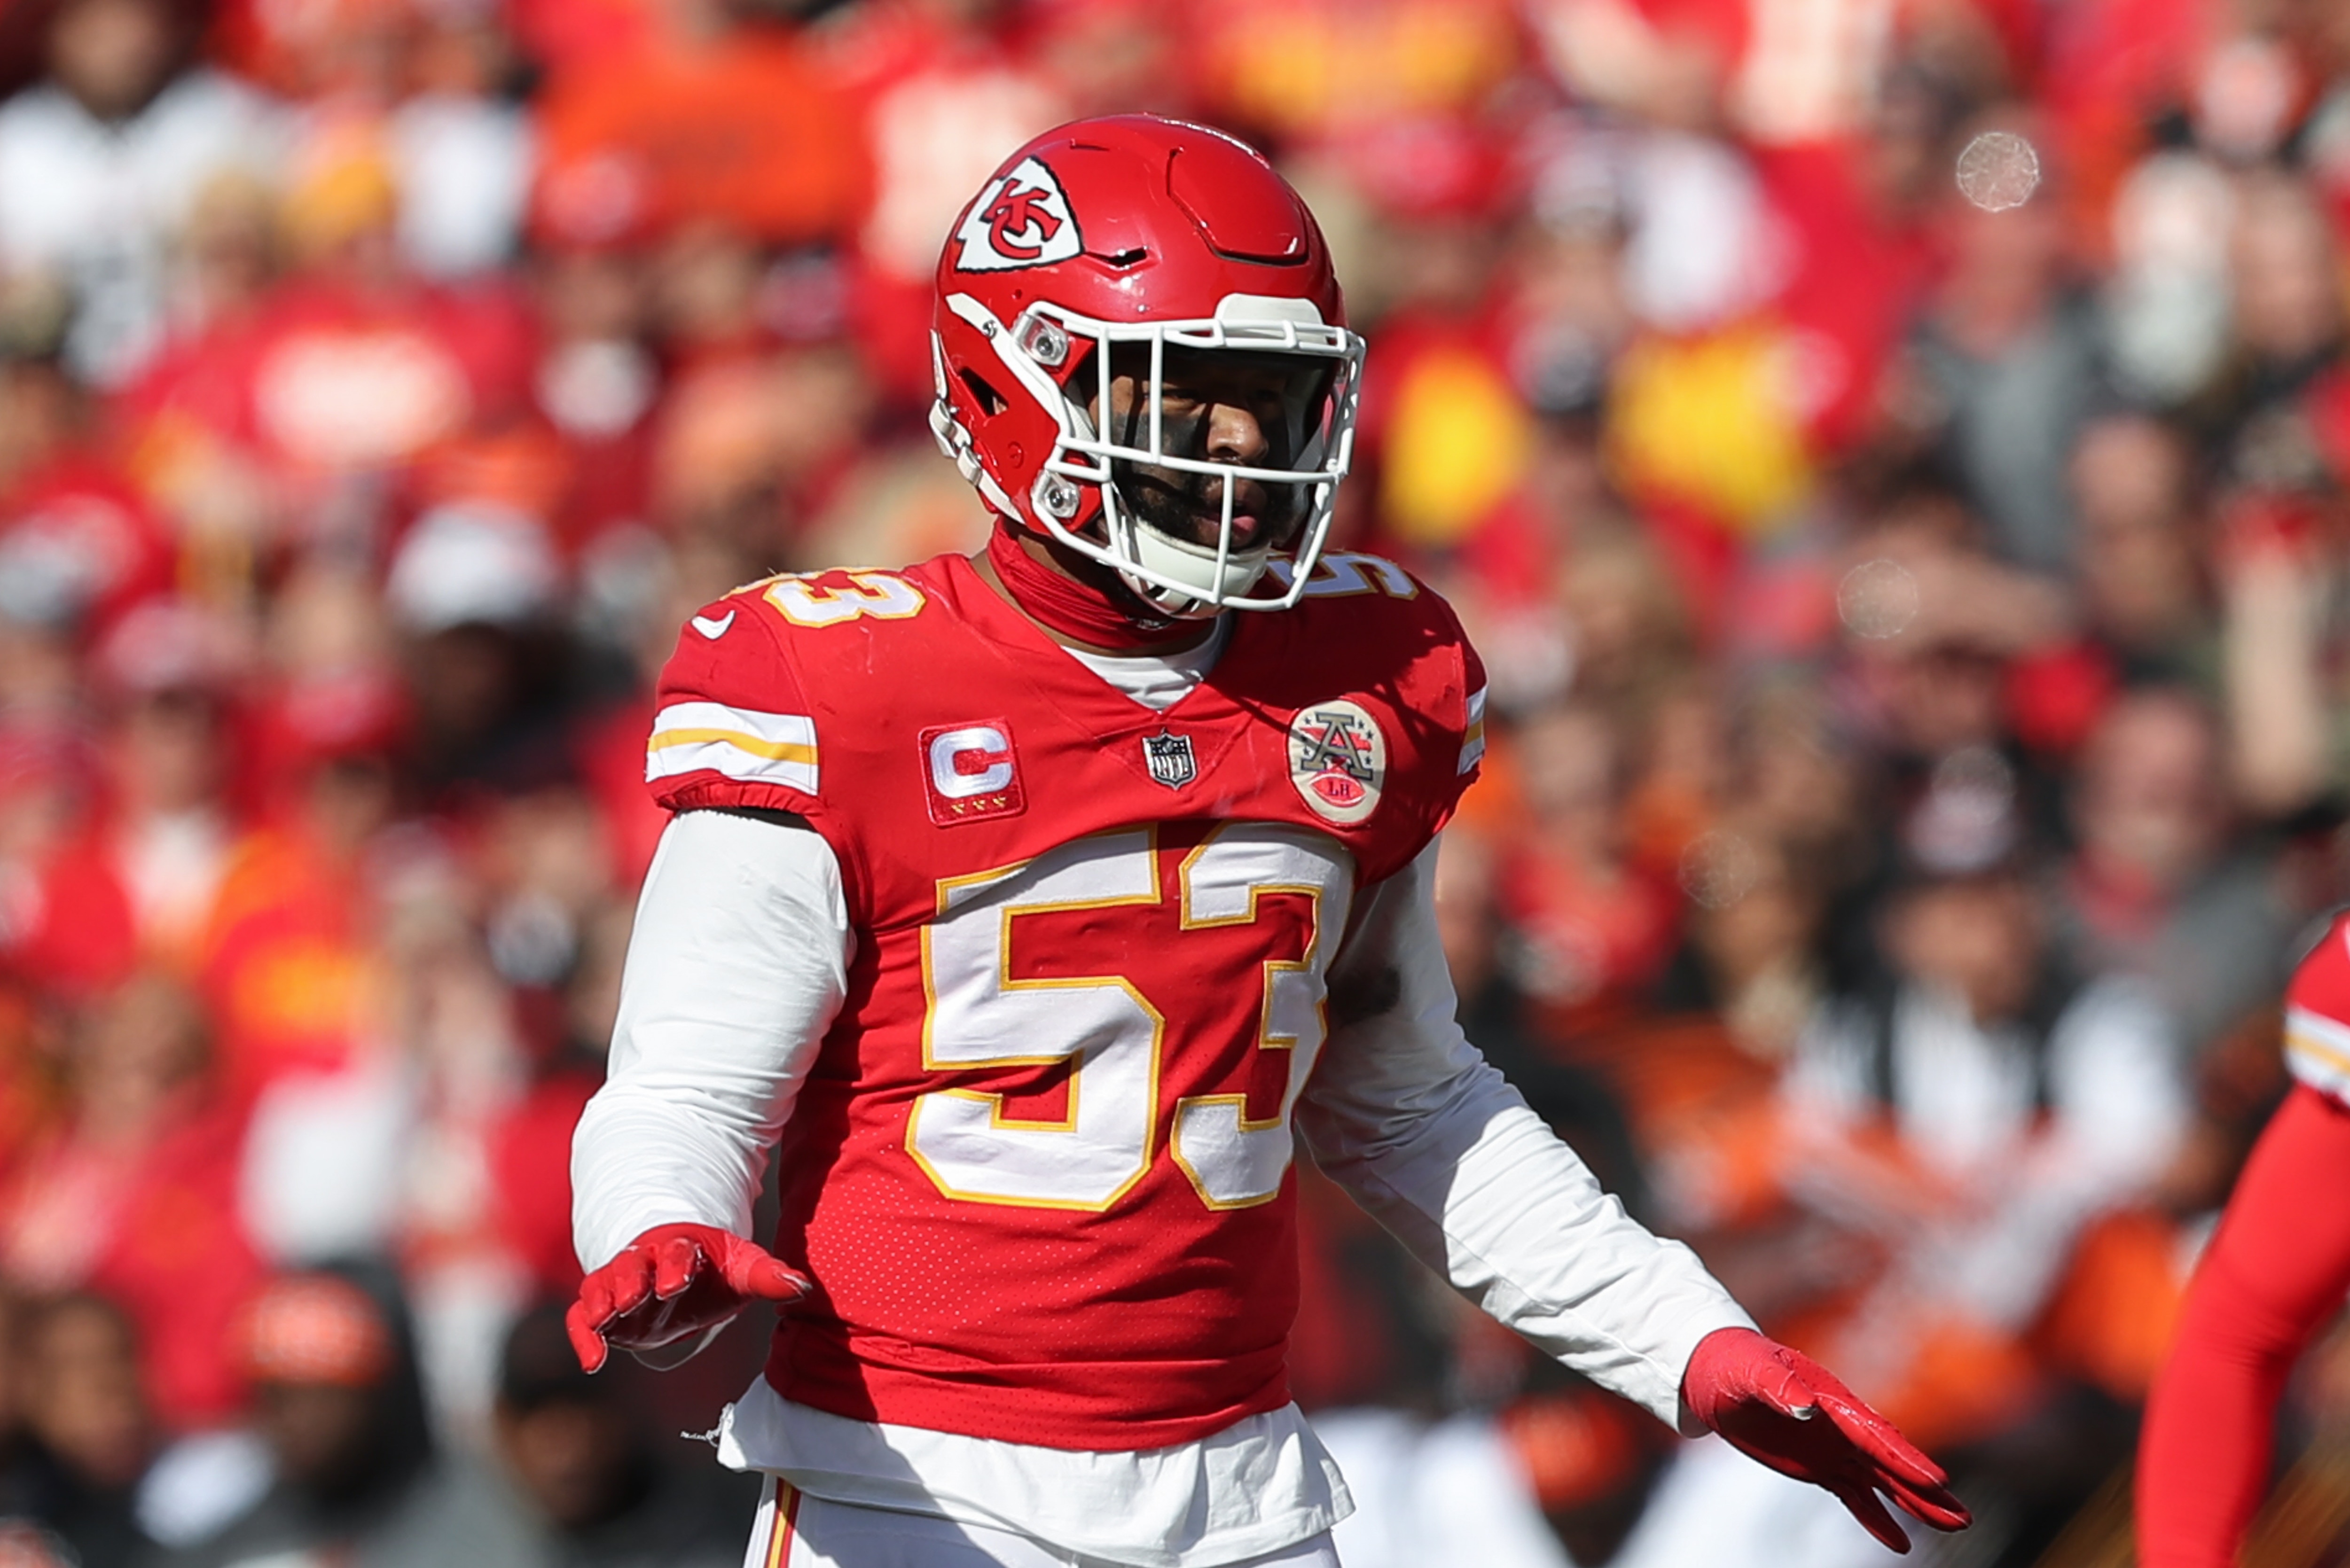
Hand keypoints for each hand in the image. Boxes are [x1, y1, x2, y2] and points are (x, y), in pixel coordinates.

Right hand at [567, 1223, 810, 1373]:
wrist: (682, 1276)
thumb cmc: (714, 1270)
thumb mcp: (742, 1269)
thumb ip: (769, 1277)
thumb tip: (803, 1286)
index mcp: (682, 1246)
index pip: (678, 1251)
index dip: (677, 1265)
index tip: (678, 1283)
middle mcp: (644, 1262)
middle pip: (631, 1265)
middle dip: (631, 1281)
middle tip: (632, 1297)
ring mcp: (619, 1286)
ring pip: (601, 1287)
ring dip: (601, 1302)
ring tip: (604, 1322)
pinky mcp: (603, 1312)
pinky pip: (582, 1320)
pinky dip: (584, 1338)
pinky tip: (593, 1364)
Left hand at [1682, 1327, 1970, 1552]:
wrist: (1716, 1372)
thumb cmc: (1736, 1362)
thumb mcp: (1752, 1371)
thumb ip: (1778, 1387)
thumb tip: (1807, 1408)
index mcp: (1834, 1399)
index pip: (1875, 1435)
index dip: (1905, 1459)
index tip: (1938, 1481)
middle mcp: (1842, 1426)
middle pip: (1891, 1462)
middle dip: (1926, 1489)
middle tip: (1964, 1516)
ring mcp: (1833, 1447)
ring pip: (1881, 1481)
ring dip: (1914, 1504)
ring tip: (1954, 1526)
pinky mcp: (1818, 1466)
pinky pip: (1853, 1496)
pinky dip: (1875, 1517)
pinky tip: (1899, 1542)